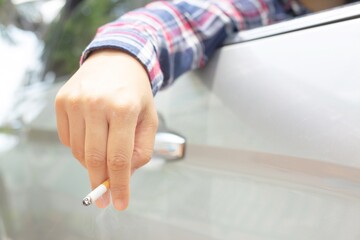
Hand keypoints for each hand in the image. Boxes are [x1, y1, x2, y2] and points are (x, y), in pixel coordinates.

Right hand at [55, 50, 157, 209]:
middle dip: (101, 183)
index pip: (119, 158)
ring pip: (79, 151)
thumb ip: (141, 150)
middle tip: (105, 198)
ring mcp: (75, 102)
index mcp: (124, 108)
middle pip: (95, 159)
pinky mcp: (61, 101)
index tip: (119, 203)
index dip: (119, 185)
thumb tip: (124, 175)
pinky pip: (67, 139)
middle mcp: (96, 104)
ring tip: (104, 153)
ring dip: (92, 163)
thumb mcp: (149, 119)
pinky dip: (80, 148)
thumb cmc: (136, 93)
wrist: (116, 60)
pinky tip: (92, 136)